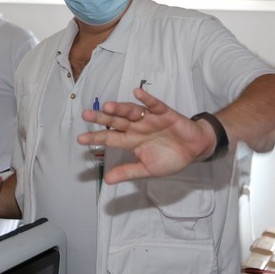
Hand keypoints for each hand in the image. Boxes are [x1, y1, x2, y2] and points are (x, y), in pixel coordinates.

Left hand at [78, 87, 213, 183]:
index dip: (96, 138)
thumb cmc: (170, 158)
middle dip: (102, 118)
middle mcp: (137, 127)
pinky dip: (146, 99)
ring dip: (120, 108)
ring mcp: (150, 119)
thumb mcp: (146, 169)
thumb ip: (127, 172)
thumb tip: (106, 180)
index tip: (80, 139)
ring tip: (108, 107)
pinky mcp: (165, 113)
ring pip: (131, 111)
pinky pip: (154, 105)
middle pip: (116, 121)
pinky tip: (137, 93)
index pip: (110, 138)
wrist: (194, 150)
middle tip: (86, 115)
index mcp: (131, 141)